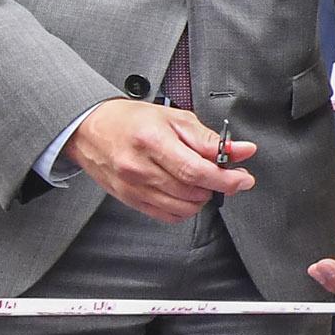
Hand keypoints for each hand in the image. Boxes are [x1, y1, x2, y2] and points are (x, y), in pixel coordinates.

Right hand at [64, 99, 253, 222]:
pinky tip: (185, 191)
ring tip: (199, 178)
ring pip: (183, 207)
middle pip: (192, 191)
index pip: (196, 171)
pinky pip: (169, 216)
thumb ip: (209, 139)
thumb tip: (241, 151)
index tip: (243, 179)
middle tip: (221, 172)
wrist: (91, 130)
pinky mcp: (131, 201)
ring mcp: (134, 188)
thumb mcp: (174, 118)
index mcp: (152, 141)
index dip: (225, 179)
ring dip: (201, 196)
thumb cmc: (131, 120)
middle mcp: (140, 168)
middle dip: (216, 185)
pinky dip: (185, 207)